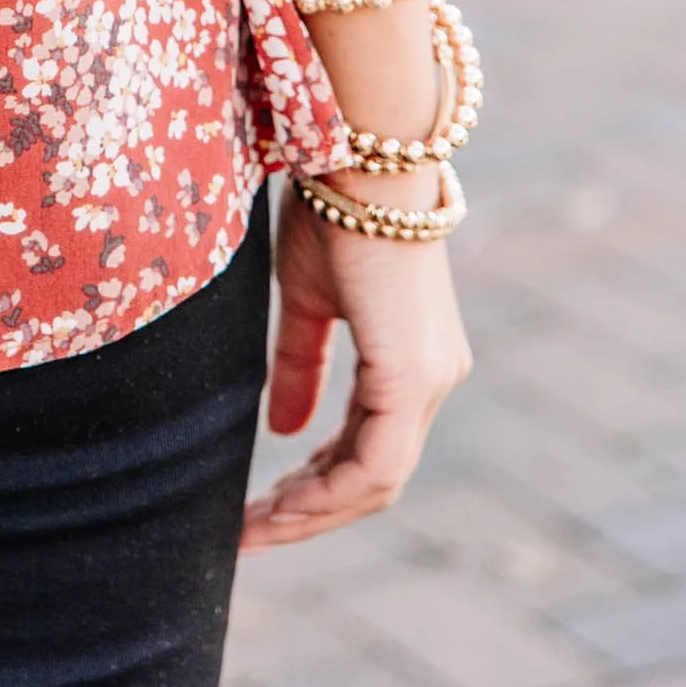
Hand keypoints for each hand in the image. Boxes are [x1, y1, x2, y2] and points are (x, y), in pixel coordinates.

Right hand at [242, 180, 469, 548]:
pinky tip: (285, 504)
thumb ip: (299, 364)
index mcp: (413, 358)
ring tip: (256, 526)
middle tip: (251, 529)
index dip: (317, 484)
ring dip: (314, 511)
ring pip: (377, 481)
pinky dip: (330, 493)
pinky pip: (376, 464)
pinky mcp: (410, 376)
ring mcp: (429, 380)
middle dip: (310, 510)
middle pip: (375, 477)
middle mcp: (434, 377)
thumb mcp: (306, 298)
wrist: (360, 156)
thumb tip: (283, 430)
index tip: (263, 504)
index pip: (370, 448)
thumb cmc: (334, 208)